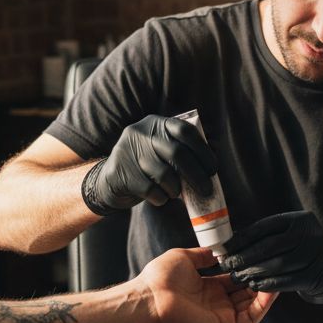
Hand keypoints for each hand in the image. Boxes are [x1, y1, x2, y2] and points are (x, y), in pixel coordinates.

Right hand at [83, 115, 217, 213]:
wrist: (109, 181)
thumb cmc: (145, 167)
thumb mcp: (160, 151)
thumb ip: (182, 152)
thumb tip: (212, 166)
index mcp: (156, 123)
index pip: (185, 131)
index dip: (203, 151)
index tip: (213, 169)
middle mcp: (141, 133)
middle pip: (177, 154)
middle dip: (197, 175)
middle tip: (207, 190)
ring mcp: (129, 151)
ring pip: (165, 175)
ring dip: (176, 189)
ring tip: (176, 193)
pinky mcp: (122, 172)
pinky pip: (151, 190)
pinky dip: (161, 198)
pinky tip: (160, 198)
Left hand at [139, 248, 276, 322]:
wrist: (150, 299)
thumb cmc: (161, 278)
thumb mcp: (185, 257)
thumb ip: (205, 255)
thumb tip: (220, 250)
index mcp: (207, 287)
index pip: (235, 279)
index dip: (249, 268)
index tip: (261, 257)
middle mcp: (216, 303)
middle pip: (246, 292)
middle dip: (260, 278)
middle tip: (274, 264)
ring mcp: (221, 316)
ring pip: (252, 305)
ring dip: (266, 291)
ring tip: (278, 274)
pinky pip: (250, 317)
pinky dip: (263, 305)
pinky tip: (272, 288)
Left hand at [218, 211, 322, 308]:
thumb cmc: (302, 253)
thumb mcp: (289, 237)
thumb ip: (266, 237)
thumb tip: (231, 241)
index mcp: (300, 219)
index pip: (265, 227)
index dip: (242, 238)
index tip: (225, 248)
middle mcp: (311, 233)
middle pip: (270, 245)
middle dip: (246, 256)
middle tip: (229, 265)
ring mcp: (317, 254)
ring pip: (277, 264)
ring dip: (255, 272)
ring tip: (239, 277)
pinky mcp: (317, 275)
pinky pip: (287, 281)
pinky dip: (268, 284)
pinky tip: (254, 286)